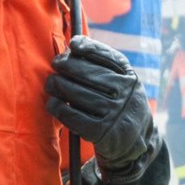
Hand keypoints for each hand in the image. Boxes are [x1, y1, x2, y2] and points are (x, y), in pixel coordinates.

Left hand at [46, 35, 154, 168]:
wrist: (133, 141)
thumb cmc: (119, 104)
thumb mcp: (123, 83)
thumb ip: (104, 64)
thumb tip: (75, 43)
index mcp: (131, 79)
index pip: (109, 57)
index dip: (89, 48)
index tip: (73, 44)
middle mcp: (126, 95)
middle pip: (89, 74)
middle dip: (67, 65)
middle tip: (56, 64)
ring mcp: (114, 114)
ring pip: (78, 94)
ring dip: (58, 85)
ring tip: (51, 83)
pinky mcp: (101, 132)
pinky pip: (72, 116)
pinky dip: (58, 107)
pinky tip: (53, 103)